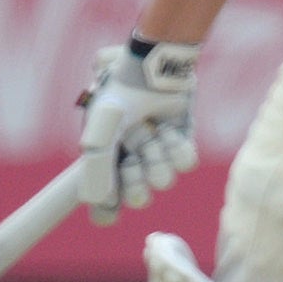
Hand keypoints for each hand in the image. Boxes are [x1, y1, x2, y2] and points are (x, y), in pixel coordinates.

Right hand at [76, 41, 198, 226]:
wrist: (152, 69)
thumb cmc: (120, 97)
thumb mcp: (100, 132)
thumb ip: (96, 168)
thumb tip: (96, 202)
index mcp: (107, 157)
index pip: (106, 199)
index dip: (108, 209)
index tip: (110, 212)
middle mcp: (131, 156)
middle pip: (138, 197)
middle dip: (136, 185)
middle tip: (133, 165)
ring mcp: (157, 149)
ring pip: (163, 180)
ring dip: (156, 159)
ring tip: (151, 136)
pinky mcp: (181, 138)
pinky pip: (186, 162)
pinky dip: (177, 148)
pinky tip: (167, 131)